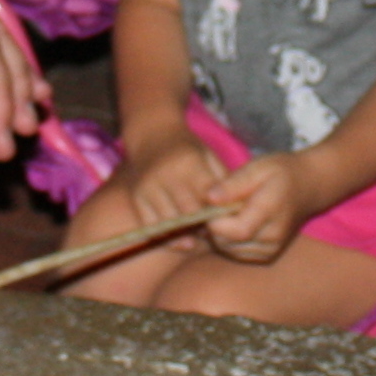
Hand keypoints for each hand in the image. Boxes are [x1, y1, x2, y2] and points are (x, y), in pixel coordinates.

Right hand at [105, 128, 228, 243]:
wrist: (152, 135)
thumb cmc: (188, 149)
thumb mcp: (210, 158)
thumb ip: (224, 183)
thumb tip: (238, 211)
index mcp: (189, 163)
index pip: (208, 198)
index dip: (220, 215)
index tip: (227, 221)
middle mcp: (166, 176)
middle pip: (189, 215)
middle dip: (205, 228)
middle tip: (216, 234)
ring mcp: (148, 189)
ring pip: (170, 226)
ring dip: (188, 237)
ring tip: (201, 238)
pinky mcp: (136, 199)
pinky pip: (152, 229)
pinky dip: (169, 240)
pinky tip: (183, 240)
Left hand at [202, 151, 312, 263]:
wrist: (309, 186)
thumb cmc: (281, 172)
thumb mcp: (257, 168)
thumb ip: (233, 184)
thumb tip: (209, 198)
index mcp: (271, 212)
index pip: (236, 230)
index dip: (215, 220)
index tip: (210, 203)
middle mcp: (273, 236)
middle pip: (229, 243)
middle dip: (214, 226)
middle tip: (216, 205)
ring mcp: (272, 249)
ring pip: (230, 251)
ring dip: (220, 235)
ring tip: (226, 212)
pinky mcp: (268, 256)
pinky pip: (238, 255)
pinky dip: (229, 242)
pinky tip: (233, 224)